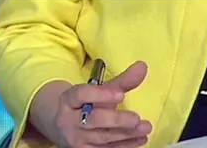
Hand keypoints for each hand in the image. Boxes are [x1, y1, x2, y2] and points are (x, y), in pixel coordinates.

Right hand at [30, 61, 151, 147]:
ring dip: (126, 134)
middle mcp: (68, 120)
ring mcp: (75, 139)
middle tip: (136, 118)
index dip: (100, 94)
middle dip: (116, 120)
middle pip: (93, 119)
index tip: (121, 94)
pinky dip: (125, 145)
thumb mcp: (98, 92)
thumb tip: (143, 66)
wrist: (62, 127)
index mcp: (68, 100)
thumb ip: (120, 81)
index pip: (81, 95)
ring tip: (145, 128)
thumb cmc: (85, 105)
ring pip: (102, 137)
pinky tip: (140, 140)